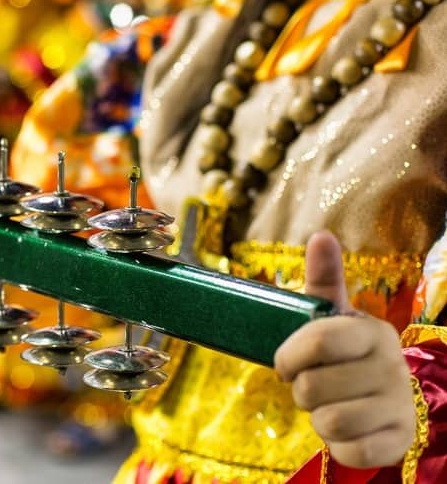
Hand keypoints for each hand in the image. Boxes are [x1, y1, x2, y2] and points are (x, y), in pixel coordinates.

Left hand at [274, 232, 415, 468]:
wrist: (382, 403)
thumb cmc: (344, 356)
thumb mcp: (331, 318)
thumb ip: (323, 281)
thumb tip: (321, 235)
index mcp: (372, 332)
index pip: (318, 341)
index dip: (289, 356)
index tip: (286, 363)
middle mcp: (392, 367)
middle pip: (312, 387)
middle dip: (301, 391)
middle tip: (313, 387)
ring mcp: (399, 405)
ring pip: (327, 421)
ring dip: (317, 418)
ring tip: (330, 406)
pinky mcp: (398, 441)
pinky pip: (349, 450)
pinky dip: (337, 445)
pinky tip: (347, 429)